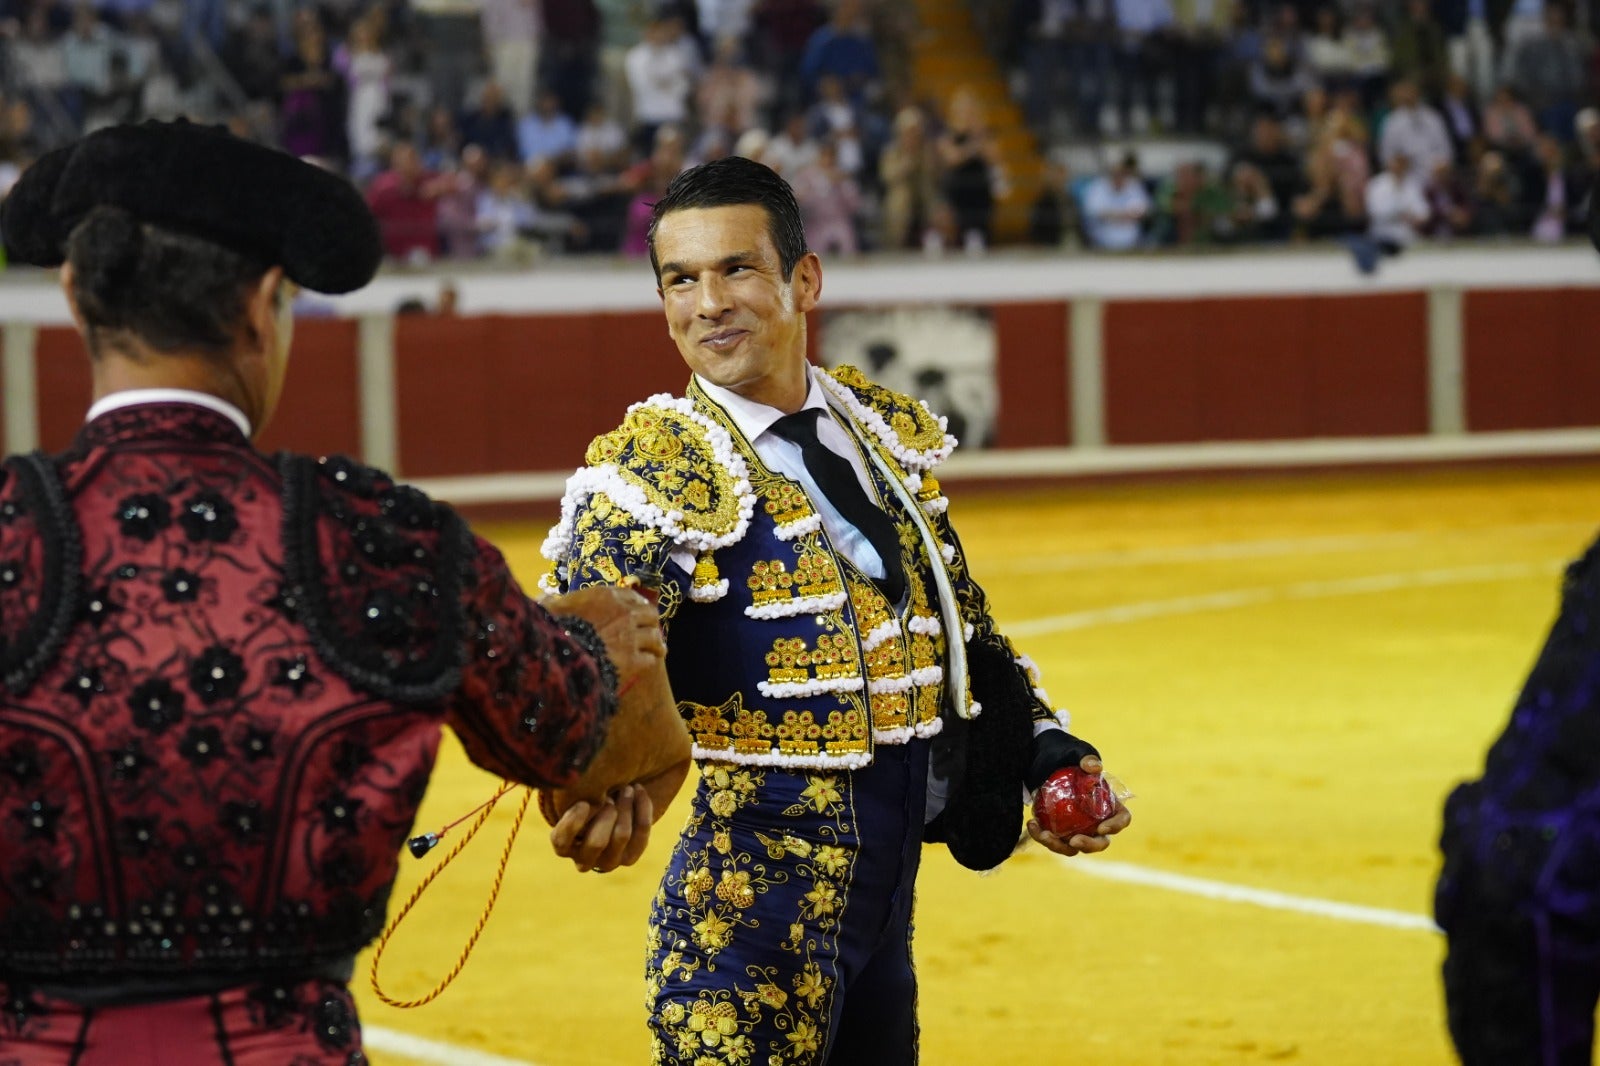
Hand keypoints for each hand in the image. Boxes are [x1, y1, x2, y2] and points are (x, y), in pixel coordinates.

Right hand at [545, 585, 665, 676]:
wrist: (564, 657)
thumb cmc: (555, 629)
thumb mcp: (550, 609)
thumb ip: (552, 601)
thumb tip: (544, 597)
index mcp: (606, 597)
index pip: (631, 595)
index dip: (637, 603)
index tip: (638, 609)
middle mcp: (624, 613)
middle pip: (650, 613)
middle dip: (651, 621)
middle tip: (650, 629)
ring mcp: (631, 637)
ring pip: (655, 636)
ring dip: (657, 643)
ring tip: (659, 649)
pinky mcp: (634, 660)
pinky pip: (650, 659)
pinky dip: (649, 660)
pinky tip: (646, 663)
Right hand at [550, 784, 653, 872]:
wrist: (606, 816)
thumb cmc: (585, 803)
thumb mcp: (576, 798)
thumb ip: (575, 794)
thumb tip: (582, 779)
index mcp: (564, 846)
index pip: (562, 841)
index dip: (573, 823)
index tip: (584, 803)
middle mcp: (584, 860)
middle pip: (597, 842)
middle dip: (606, 814)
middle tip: (609, 796)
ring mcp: (608, 862)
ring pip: (621, 835)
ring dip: (625, 806)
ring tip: (626, 788)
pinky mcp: (630, 858)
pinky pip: (641, 832)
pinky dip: (642, 807)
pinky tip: (638, 790)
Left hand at [1026, 755, 1132, 856]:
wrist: (1041, 758)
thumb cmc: (1065, 753)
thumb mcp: (1076, 750)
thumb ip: (1086, 757)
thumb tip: (1094, 767)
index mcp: (1108, 802)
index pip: (1122, 818)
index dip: (1116, 826)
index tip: (1102, 828)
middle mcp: (1095, 819)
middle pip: (1100, 841)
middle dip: (1089, 845)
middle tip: (1074, 840)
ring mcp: (1076, 826)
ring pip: (1074, 846)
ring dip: (1060, 846)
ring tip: (1045, 835)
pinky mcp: (1057, 828)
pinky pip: (1053, 839)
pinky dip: (1042, 836)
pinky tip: (1032, 824)